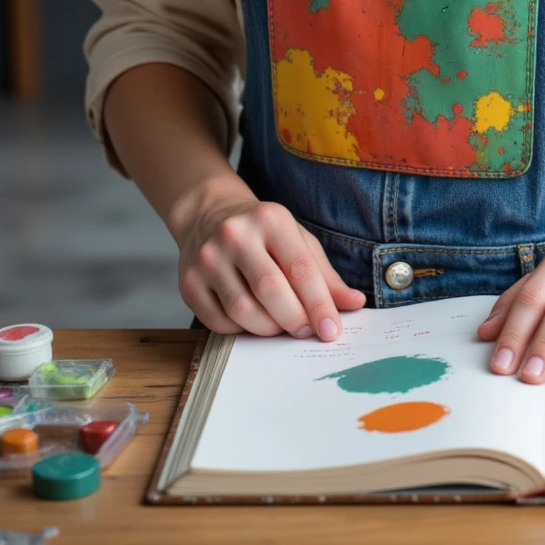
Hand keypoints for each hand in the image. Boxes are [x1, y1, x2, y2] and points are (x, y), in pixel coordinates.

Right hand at [175, 192, 366, 338]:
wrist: (208, 214)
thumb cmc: (263, 232)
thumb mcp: (297, 240)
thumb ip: (324, 274)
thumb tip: (355, 303)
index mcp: (270, 219)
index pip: (300, 268)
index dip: (319, 304)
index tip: (332, 330)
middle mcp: (235, 235)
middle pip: (271, 292)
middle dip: (295, 319)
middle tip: (305, 331)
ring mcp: (208, 258)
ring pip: (243, 311)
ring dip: (268, 329)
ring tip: (280, 326)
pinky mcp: (188, 282)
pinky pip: (219, 322)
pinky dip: (241, 330)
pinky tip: (251, 320)